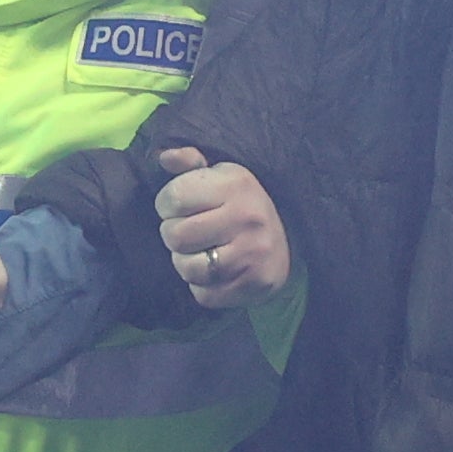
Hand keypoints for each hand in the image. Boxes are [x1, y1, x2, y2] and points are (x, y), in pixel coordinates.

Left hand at [155, 148, 291, 308]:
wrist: (288, 241)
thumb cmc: (241, 204)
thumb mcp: (220, 175)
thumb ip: (190, 163)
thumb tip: (164, 156)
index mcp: (236, 184)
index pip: (174, 198)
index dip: (166, 205)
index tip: (179, 208)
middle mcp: (247, 217)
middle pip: (175, 236)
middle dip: (173, 235)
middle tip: (188, 232)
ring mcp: (253, 254)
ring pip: (187, 268)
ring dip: (185, 263)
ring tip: (199, 252)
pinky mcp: (254, 284)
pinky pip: (203, 295)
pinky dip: (201, 287)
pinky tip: (214, 272)